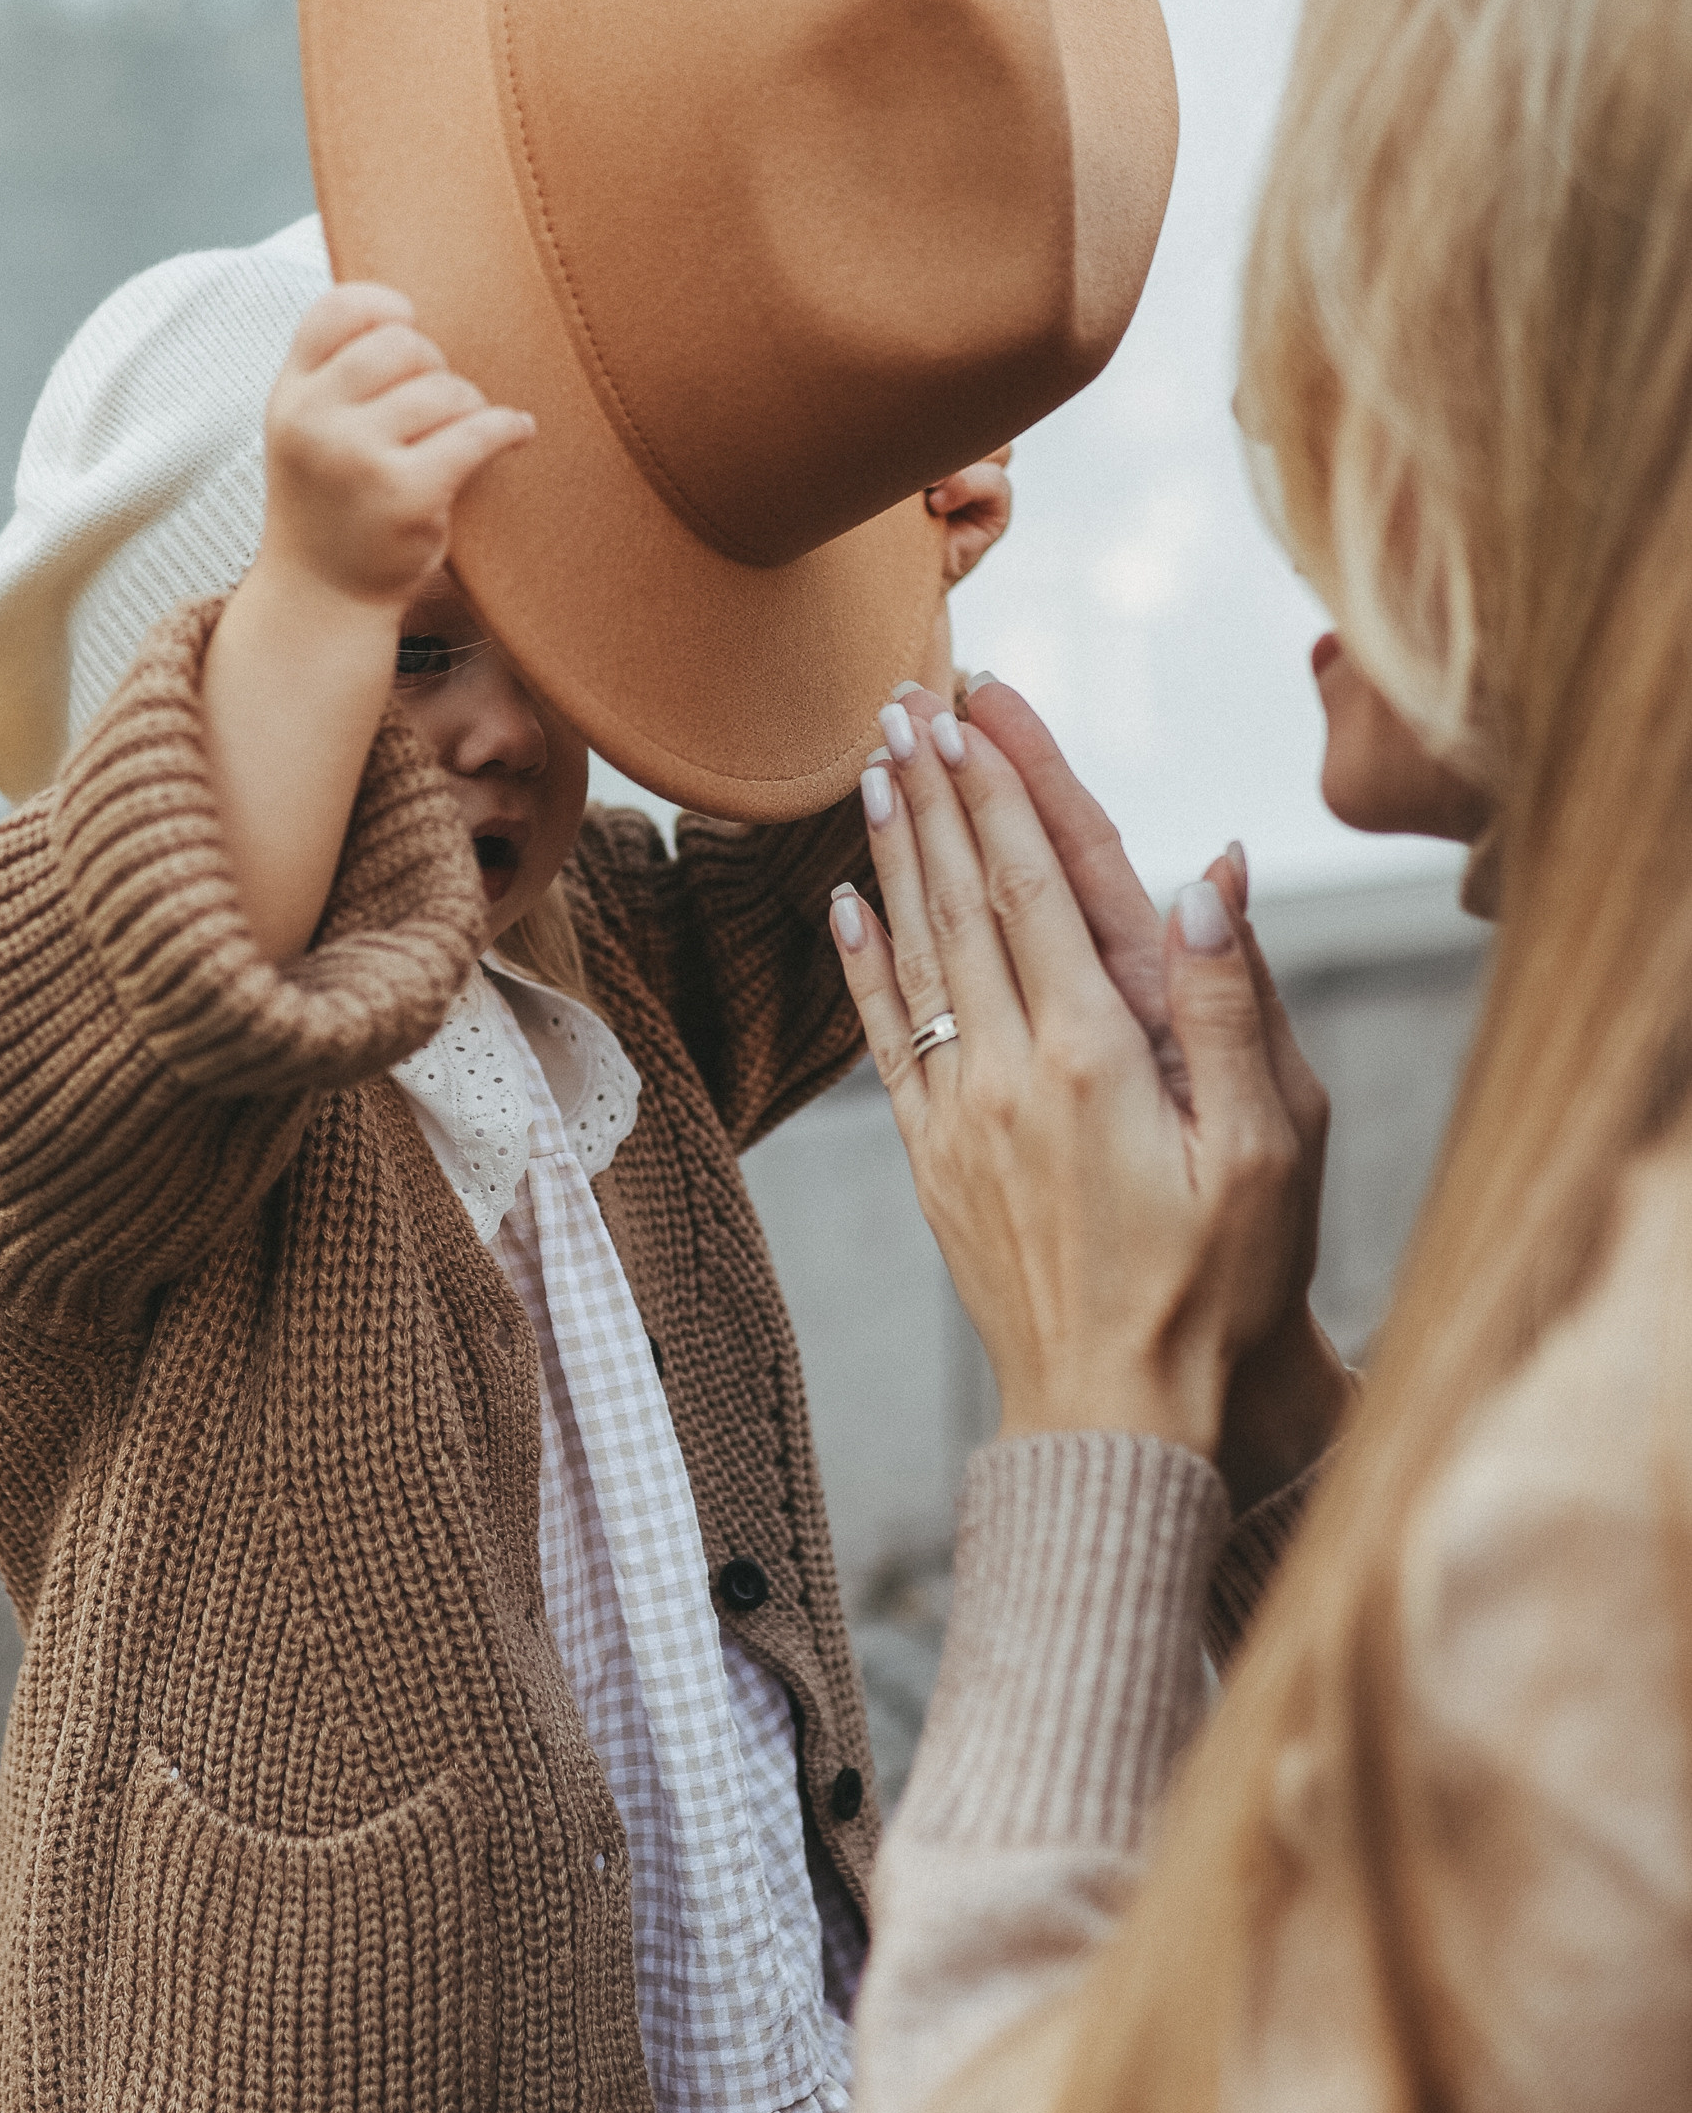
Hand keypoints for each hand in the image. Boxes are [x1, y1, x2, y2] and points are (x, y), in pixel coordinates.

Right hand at [259, 282, 533, 618]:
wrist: (321, 598)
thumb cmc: (329, 508)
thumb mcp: (307, 433)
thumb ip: (336, 377)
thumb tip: (407, 315)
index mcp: (289, 396)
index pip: (335, 310)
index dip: (383, 305)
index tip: (410, 322)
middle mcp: (314, 420)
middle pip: (400, 343)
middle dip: (433, 364)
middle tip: (440, 401)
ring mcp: (357, 458)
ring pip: (444, 389)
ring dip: (468, 405)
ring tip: (465, 430)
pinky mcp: (405, 495)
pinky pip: (477, 432)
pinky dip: (507, 427)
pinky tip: (517, 432)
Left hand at [833, 694, 1306, 1463]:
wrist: (1119, 1414)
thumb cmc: (1219, 1286)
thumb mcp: (1269, 1147)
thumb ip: (1236, 1006)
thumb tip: (1211, 875)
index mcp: (1096, 1053)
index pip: (1036, 883)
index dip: (1003, 784)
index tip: (974, 704)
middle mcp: (1009, 1070)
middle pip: (961, 896)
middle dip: (934, 788)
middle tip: (903, 697)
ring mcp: (958, 1116)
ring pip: (914, 952)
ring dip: (893, 850)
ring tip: (874, 763)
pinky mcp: (933, 1160)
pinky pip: (883, 1039)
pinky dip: (861, 962)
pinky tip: (842, 903)